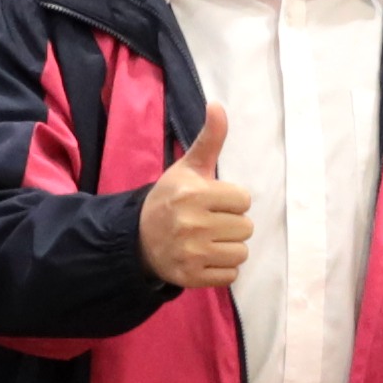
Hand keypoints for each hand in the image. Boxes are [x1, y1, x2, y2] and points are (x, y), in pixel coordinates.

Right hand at [139, 104, 255, 290]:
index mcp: (195, 194)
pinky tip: (204, 258)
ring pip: (241, 252)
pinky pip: (230, 275)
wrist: (136, 239)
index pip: (244, 200)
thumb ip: (209, 139)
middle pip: (246, 228)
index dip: (231, 201)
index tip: (212, 202)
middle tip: (208, 223)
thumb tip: (218, 105)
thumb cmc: (169, 199)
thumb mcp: (186, 168)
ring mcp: (191, 253)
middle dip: (231, 225)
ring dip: (229, 247)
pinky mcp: (191, 276)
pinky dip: (221, 269)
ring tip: (208, 241)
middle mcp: (193, 224)